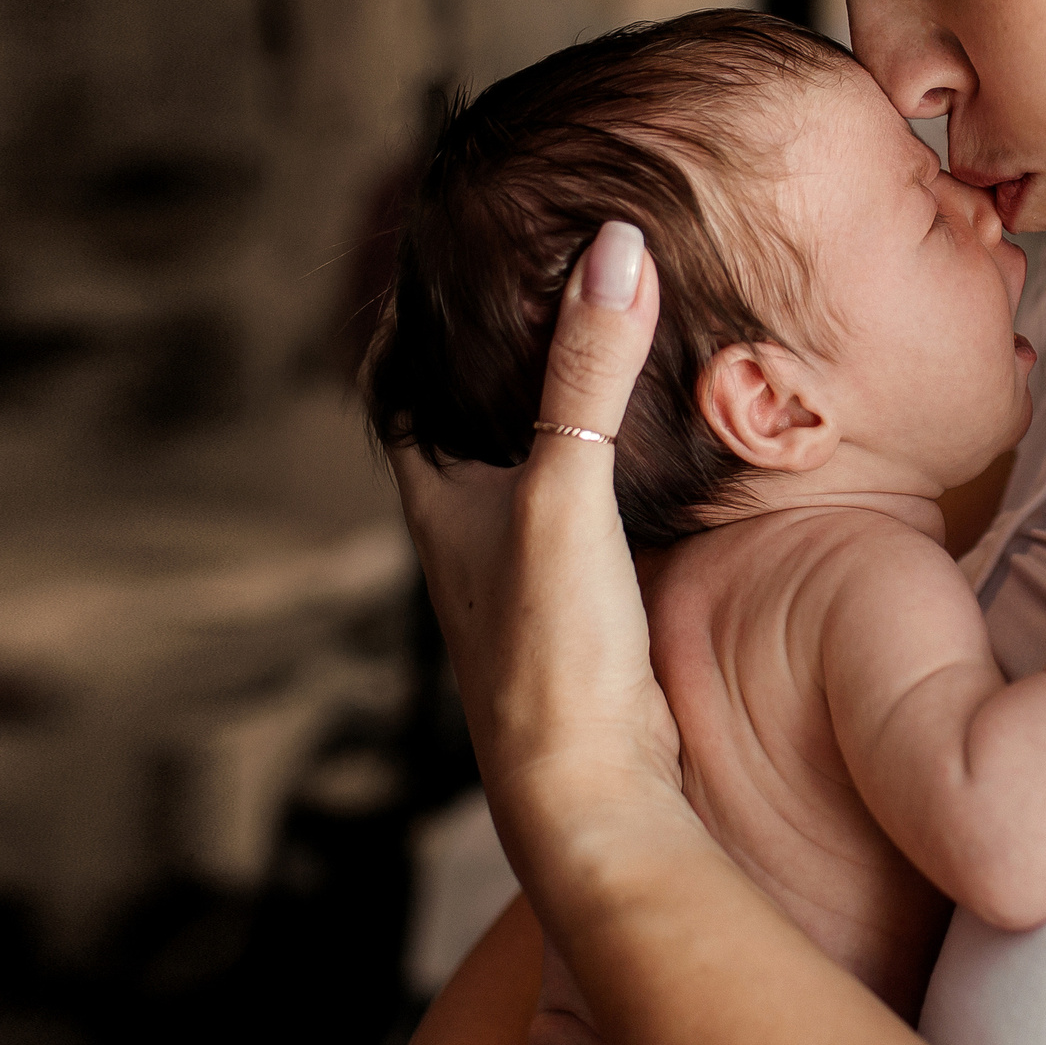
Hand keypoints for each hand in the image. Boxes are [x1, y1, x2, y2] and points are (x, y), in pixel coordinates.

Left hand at [391, 222, 684, 878]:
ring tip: (597, 347)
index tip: (444, 254)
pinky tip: (652, 451)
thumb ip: (590, 372)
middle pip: (457, 422)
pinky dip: (602, 466)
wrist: (591, 798)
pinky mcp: (576, 611)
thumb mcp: (569, 489)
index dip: (411, 315)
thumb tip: (613, 247)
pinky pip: (577, 511)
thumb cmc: (552, 656)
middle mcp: (463, 537)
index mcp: (434, 501)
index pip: (393, 383)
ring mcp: (518, 577)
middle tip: (537, 283)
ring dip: (548, 412)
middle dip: (488, 354)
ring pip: (519, 469)